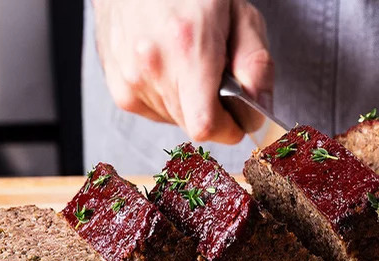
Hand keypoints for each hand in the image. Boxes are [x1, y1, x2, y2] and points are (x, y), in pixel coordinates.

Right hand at [93, 0, 273, 143]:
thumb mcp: (240, 15)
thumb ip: (256, 65)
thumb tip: (259, 111)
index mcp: (188, 48)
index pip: (206, 126)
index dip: (229, 127)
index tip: (238, 114)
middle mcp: (152, 67)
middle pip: (194, 125)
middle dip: (214, 110)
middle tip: (215, 75)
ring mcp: (130, 79)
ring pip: (176, 120)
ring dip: (191, 103)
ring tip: (189, 64)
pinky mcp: (119, 88)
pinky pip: (156, 112)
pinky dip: (170, 98)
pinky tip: (170, 67)